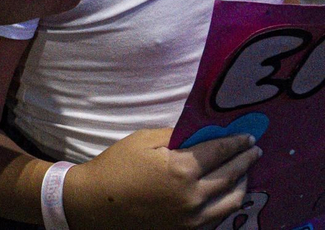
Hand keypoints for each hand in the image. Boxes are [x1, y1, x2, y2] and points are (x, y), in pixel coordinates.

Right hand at [65, 127, 260, 229]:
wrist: (97, 203)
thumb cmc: (117, 167)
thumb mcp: (142, 140)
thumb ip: (175, 135)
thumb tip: (201, 132)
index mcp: (181, 169)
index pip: (219, 152)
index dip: (235, 142)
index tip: (247, 136)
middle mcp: (193, 196)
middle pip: (231, 175)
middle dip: (245, 161)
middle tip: (254, 151)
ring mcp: (193, 218)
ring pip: (232, 201)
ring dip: (242, 183)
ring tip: (244, 172)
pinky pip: (220, 217)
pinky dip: (230, 203)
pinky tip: (230, 193)